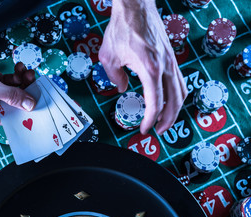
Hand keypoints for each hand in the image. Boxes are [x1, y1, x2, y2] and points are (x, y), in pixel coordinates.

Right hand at [0, 36, 35, 126]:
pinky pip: (10, 81)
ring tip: (25, 71)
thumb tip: (30, 105)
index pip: (13, 117)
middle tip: (33, 79)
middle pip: (16, 103)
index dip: (27, 109)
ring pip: (15, 90)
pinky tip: (19, 67)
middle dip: (26, 91)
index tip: (39, 99)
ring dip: (22, 81)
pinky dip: (16, 75)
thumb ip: (12, 97)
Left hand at [99, 0, 187, 134]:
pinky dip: (177, 94)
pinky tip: (169, 99)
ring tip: (166, 119)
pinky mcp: (171, 57)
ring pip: (181, 91)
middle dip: (167, 120)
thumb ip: (114, 78)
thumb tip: (121, 89)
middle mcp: (164, 66)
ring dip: (176, 109)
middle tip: (158, 130)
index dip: (150, 119)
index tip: (145, 128)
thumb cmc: (122, 27)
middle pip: (174, 101)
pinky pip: (180, 80)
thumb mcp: (109, 57)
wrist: (135, 6)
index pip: (155, 102)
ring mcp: (171, 61)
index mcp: (149, 69)